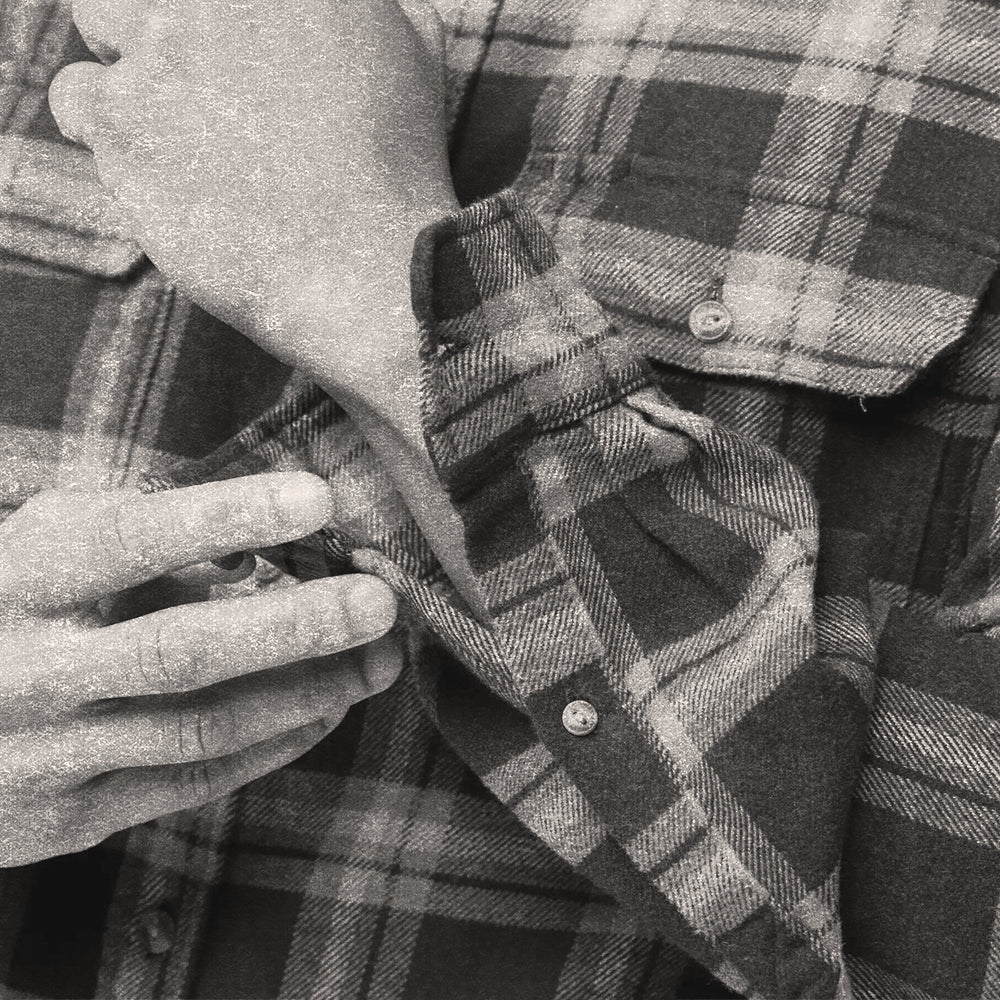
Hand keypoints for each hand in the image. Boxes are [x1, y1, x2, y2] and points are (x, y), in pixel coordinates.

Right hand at [0, 472, 398, 866]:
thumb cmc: (7, 611)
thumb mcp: (46, 548)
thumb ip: (140, 539)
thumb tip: (258, 553)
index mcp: (20, 581)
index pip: (130, 540)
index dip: (227, 517)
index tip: (318, 498)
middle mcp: (29, 672)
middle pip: (181, 650)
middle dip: (294, 626)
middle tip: (379, 602)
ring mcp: (47, 755)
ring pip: (201, 726)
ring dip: (306, 691)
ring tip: (380, 660)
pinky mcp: (71, 815)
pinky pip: (192, 780)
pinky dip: (273, 742)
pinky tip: (329, 708)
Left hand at [47, 0, 456, 428]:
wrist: (365, 261)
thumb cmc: (399, 168)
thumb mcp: (415, 52)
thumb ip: (368, 6)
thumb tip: (346, 7)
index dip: (211, 17)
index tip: (222, 49)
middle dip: (158, 21)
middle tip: (185, 71)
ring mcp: (159, 47)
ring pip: (98, 18)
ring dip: (124, 63)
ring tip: (160, 120)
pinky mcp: (118, 115)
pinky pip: (76, 98)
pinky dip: (100, 125)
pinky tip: (146, 160)